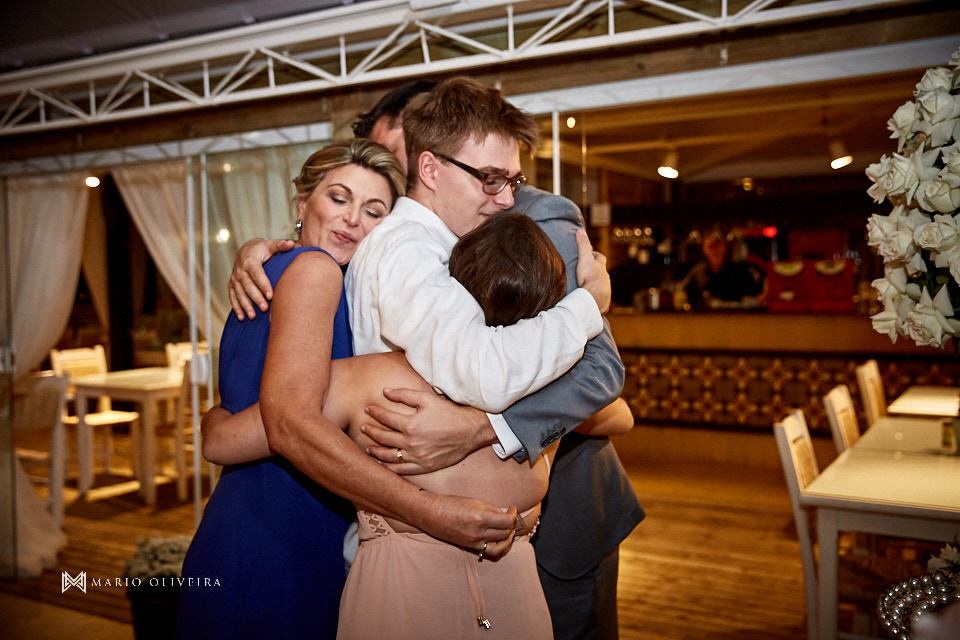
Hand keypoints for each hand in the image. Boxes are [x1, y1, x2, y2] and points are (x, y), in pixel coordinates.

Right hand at [229, 237, 294, 319]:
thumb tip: (291, 244)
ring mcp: (235, 279)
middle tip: (265, 308)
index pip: (257, 274)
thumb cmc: (262, 249)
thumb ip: (280, 245)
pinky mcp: (232, 285)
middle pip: (248, 286)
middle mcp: (240, 271)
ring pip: (239, 293)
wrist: (246, 250)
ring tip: (253, 316)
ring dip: (245, 305)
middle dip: (256, 298)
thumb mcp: (270, 245)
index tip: (271, 296)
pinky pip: (232, 297)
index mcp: (250, 261)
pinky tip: (241, 317)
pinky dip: (236, 307)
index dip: (263, 285)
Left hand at [362, 388, 493, 473]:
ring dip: (376, 451)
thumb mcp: (427, 399)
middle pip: (384, 437)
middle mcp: (411, 443)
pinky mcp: (425, 467)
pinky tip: (383, 463)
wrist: (470, 431)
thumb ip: (404, 394)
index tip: (367, 409)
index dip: (375, 412)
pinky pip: (402, 470)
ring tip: (367, 448)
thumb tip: (385, 391)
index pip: (386, 418)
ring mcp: (417, 457)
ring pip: (389, 456)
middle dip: (370, 431)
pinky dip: (390, 467)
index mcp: (411, 425)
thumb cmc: (449, 413)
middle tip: (362, 428)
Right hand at [419, 493, 516, 560]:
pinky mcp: (469, 547)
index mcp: (480, 518)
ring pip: (500, 547)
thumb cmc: (450, 503)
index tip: (513, 509)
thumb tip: (505, 513)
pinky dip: (498, 547)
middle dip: (511, 525)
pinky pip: (489, 551)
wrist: (431, 514)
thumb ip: (491, 508)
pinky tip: (500, 539)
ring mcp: (473, 542)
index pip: (506, 521)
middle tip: (510, 517)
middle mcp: (478, 533)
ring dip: (508, 539)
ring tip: (509, 531)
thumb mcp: (473, 501)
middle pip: (505, 534)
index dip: (514, 515)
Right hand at [575, 229, 610, 313]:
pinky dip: (594, 293)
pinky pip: (598, 294)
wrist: (595, 296)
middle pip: (602, 270)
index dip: (595, 254)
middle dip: (596, 269)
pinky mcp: (602, 299)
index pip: (600, 257)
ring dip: (595, 282)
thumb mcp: (584, 258)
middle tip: (588, 268)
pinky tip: (589, 295)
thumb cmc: (590, 276)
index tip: (590, 253)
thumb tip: (580, 230)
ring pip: (601, 282)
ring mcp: (604, 288)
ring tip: (587, 283)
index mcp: (601, 266)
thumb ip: (582, 245)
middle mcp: (605, 277)